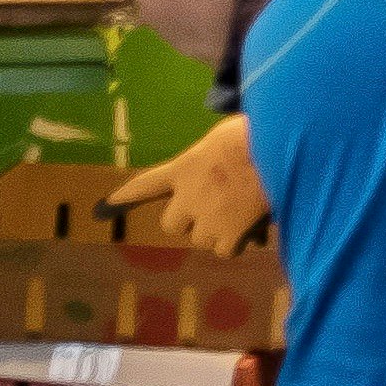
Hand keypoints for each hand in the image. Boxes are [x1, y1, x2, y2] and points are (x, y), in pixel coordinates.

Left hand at [113, 118, 264, 248]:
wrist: (275, 154)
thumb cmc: (253, 135)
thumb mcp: (221, 137)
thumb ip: (210, 157)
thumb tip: (218, 167)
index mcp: (183, 169)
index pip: (146, 184)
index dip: (127, 195)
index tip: (110, 202)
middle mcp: (187, 197)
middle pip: (171, 224)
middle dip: (188, 221)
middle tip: (212, 211)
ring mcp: (206, 219)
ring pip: (201, 240)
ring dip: (215, 233)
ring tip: (239, 215)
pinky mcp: (228, 236)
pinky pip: (225, 250)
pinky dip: (236, 243)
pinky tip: (250, 227)